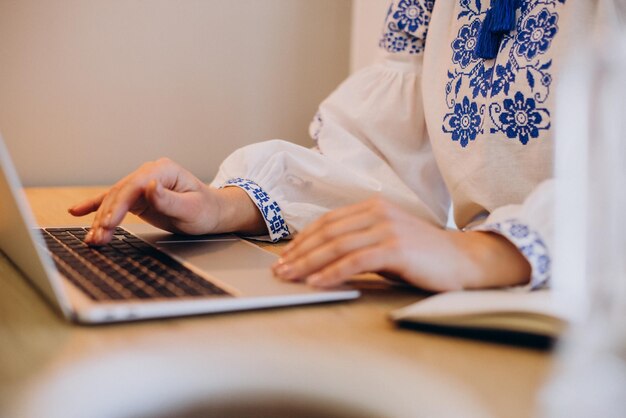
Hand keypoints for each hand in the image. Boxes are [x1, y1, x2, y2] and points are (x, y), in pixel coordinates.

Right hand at [69, 158, 264, 244]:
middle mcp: (150, 173)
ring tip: (92, 239)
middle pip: (120, 193)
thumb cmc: (207, 210)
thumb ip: (170, 200)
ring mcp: (143, 183)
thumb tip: (151, 187)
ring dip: (100, 219)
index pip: (134, 187)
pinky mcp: (139, 196)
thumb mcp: (192, 208)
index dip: (118, 206)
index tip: (108, 224)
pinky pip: (114, 201)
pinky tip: (77, 211)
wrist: (213, 213)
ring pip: (114, 200)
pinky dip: (96, 206)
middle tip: (97, 238)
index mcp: (163, 170)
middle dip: (106, 217)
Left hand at [272, 198, 530, 291]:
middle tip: (280, 270)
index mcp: (373, 205)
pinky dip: (332, 273)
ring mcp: (387, 228)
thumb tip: (321, 256)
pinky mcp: (396, 248)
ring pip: (337, 246)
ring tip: (291, 277)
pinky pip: (355, 261)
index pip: (328, 221)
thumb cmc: (422, 254)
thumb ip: (358, 241)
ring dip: (309, 264)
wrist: (462, 260)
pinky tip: (317, 283)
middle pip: (327, 232)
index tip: (286, 256)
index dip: (303, 239)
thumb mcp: (386, 239)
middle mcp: (378, 212)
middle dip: (299, 252)